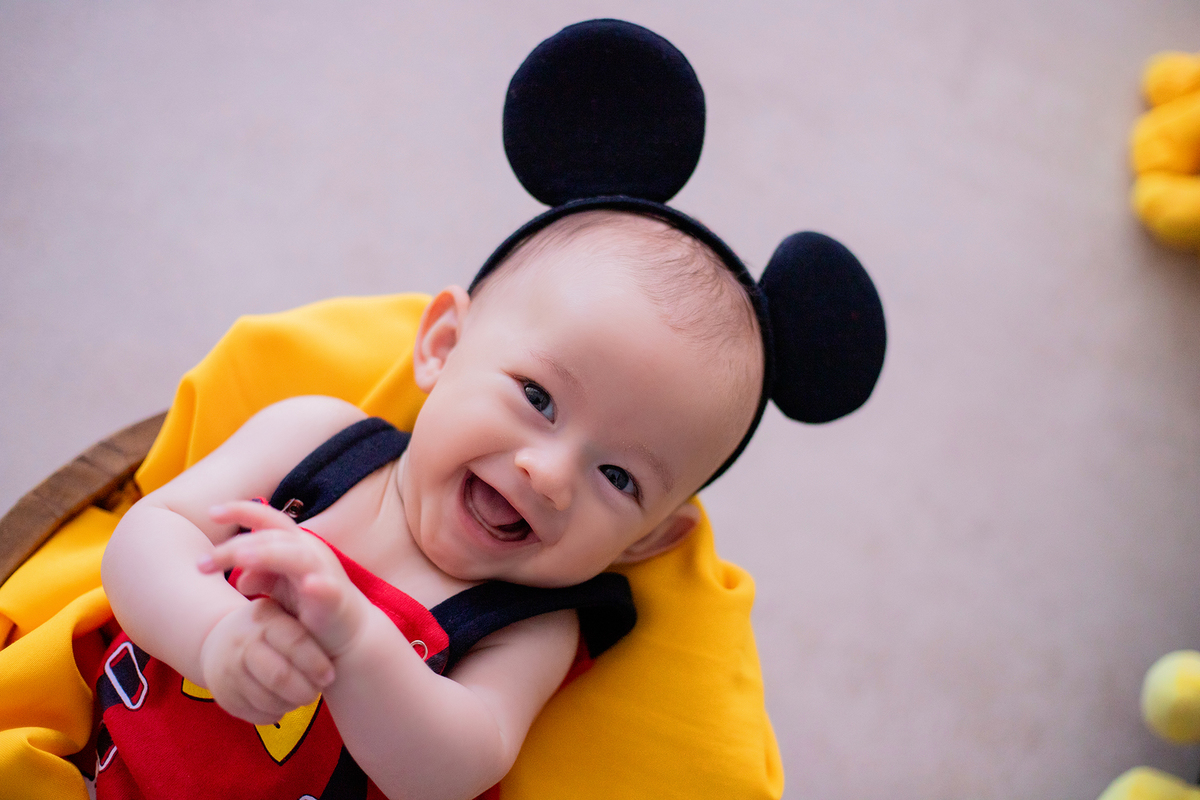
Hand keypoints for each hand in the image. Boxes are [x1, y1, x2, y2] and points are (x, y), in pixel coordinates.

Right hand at [198, 596, 334, 724]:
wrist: (221, 640)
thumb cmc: (272, 628)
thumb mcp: (286, 614)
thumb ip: (309, 616)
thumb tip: (333, 601)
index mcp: (264, 618)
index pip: (294, 642)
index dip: (315, 663)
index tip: (329, 676)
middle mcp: (241, 643)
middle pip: (279, 676)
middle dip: (305, 690)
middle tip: (317, 692)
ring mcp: (227, 670)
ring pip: (269, 701)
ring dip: (292, 703)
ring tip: (302, 696)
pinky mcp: (223, 695)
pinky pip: (257, 715)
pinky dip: (277, 713)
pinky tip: (283, 703)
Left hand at [202, 500, 369, 657]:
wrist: (347, 637)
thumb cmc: (311, 609)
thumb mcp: (281, 590)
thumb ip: (261, 576)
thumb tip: (238, 577)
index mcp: (295, 545)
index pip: (267, 519)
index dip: (241, 510)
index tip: (211, 512)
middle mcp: (309, 552)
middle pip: (271, 538)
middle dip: (235, 549)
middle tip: (202, 563)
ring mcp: (324, 573)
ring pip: (295, 555)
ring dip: (268, 554)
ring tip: (242, 558)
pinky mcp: (335, 598)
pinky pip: (327, 587)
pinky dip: (318, 584)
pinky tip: (308, 584)